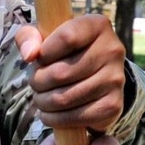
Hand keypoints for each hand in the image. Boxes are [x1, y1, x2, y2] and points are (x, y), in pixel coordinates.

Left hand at [16, 15, 125, 134]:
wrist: (95, 75)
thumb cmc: (63, 52)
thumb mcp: (44, 37)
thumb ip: (28, 37)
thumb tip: (29, 55)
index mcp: (98, 25)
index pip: (67, 37)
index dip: (44, 52)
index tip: (39, 58)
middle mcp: (113, 50)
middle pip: (61, 72)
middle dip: (38, 82)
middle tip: (35, 83)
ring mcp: (116, 79)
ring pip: (65, 98)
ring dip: (43, 102)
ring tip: (41, 98)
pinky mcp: (113, 106)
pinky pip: (76, 118)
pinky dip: (55, 119)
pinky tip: (50, 114)